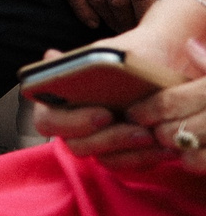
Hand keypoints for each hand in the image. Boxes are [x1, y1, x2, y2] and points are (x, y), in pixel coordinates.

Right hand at [32, 28, 205, 174]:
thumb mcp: (108, 51)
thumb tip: (51, 57)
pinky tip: (164, 145)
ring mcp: (101, 142)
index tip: (103, 113)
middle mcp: (76, 125)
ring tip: (152, 135)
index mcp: (60, 101)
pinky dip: (146, 157)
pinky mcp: (125, 153)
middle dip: (108, 139)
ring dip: (129, 150)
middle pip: (77, 145)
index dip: (72, 122)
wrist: (166, 56)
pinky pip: (130, 165)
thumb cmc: (132, 51)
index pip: (48, 121)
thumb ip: (79, 60)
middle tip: (136, 128)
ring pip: (105, 159)